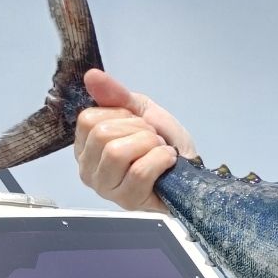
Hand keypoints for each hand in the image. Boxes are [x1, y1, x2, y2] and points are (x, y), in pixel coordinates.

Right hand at [74, 68, 197, 212]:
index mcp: (85, 146)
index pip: (88, 120)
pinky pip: (139, 172)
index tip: (137, 124)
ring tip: (159, 150)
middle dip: (138, 130)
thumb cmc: (164, 143)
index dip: (121, 116)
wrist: (191, 169)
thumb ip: (116, 95)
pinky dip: (160, 160)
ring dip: (149, 145)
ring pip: (117, 153)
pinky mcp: (128, 201)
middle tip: (152, 139)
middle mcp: (88, 170)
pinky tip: (168, 161)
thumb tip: (92, 76)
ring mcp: (106, 189)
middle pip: (102, 135)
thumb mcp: (141, 111)